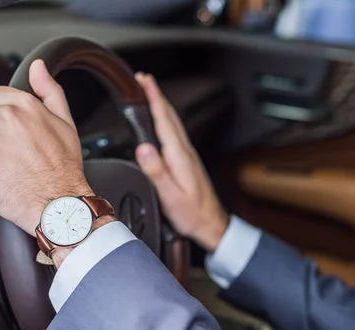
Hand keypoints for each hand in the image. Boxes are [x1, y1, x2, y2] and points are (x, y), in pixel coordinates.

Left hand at [0, 59, 93, 235]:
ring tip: (12, 167)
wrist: (58, 204)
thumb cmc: (64, 168)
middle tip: (15, 152)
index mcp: (22, 106)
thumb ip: (49, 91)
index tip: (9, 127)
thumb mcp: (65, 123)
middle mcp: (2, 121)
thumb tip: (38, 68)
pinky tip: (5, 179)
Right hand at [134, 73, 227, 252]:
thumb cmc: (191, 214)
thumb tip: (143, 148)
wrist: (211, 225)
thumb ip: (156, 171)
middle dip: (156, 95)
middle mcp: (185, 152)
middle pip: (170, 116)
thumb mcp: (171, 196)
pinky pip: (175, 134)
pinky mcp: (187, 162)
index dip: (154, 98)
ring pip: (173, 123)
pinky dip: (166, 121)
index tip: (144, 80)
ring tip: (150, 95)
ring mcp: (188, 156)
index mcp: (179, 156)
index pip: (164, 120)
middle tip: (143, 79)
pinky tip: (162, 124)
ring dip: (161, 106)